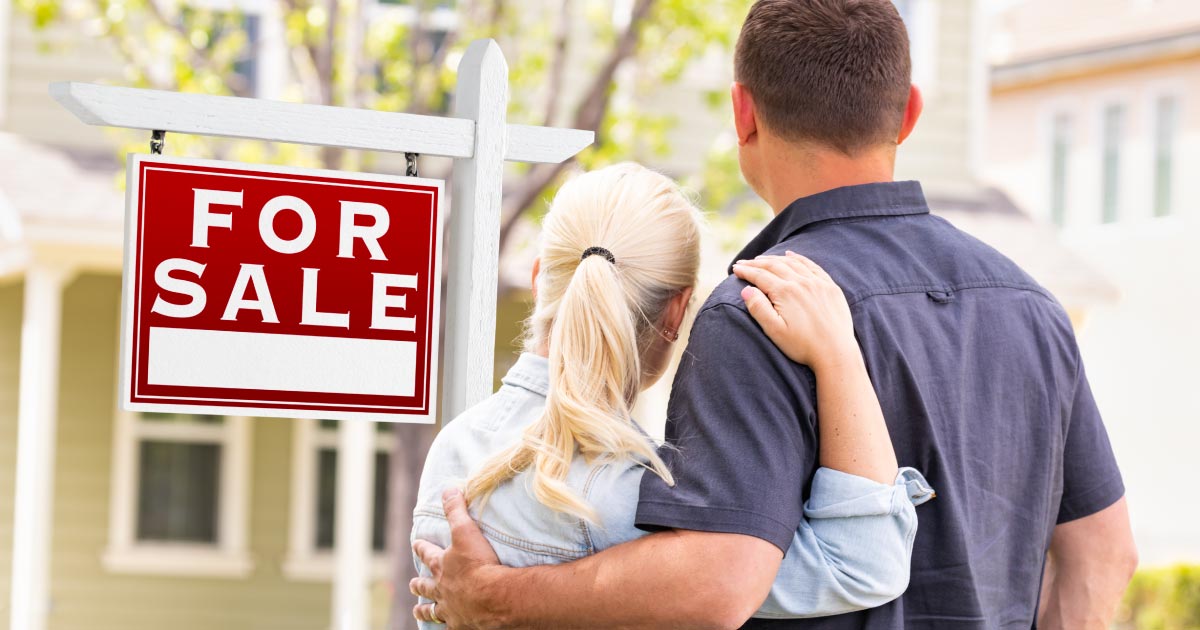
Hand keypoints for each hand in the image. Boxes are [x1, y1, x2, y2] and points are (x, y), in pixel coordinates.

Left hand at [411, 488, 505, 628]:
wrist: (494, 597)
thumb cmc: (479, 564)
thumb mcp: (466, 531)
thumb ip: (456, 510)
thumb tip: (447, 489)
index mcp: (442, 566)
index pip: (427, 554)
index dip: (421, 547)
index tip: (415, 544)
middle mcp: (442, 589)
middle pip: (425, 586)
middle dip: (418, 584)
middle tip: (412, 584)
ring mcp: (450, 609)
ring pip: (432, 611)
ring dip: (424, 610)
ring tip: (419, 611)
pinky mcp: (461, 625)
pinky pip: (450, 627)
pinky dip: (446, 627)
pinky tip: (447, 627)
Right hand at [733, 252, 856, 370]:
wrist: (836, 352)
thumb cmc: (802, 346)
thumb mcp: (774, 331)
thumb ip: (758, 308)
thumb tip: (746, 289)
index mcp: (785, 292)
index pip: (760, 276)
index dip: (746, 271)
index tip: (735, 269)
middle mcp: (801, 282)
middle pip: (774, 266)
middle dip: (756, 263)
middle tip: (743, 263)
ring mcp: (817, 283)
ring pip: (792, 263)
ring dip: (774, 258)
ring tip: (761, 259)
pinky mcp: (830, 287)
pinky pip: (811, 265)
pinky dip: (798, 258)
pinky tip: (790, 255)